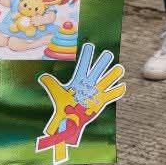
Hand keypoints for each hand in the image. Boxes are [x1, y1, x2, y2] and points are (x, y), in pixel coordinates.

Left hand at [36, 42, 126, 162]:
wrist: (70, 119)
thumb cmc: (63, 105)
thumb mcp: (57, 93)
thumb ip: (51, 84)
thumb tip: (42, 76)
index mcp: (79, 79)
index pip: (83, 65)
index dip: (86, 55)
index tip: (89, 45)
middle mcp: (89, 83)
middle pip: (97, 70)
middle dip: (102, 62)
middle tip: (108, 53)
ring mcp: (96, 91)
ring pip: (107, 80)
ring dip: (113, 75)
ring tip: (120, 69)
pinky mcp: (101, 101)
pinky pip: (111, 94)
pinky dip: (117, 91)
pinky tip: (123, 85)